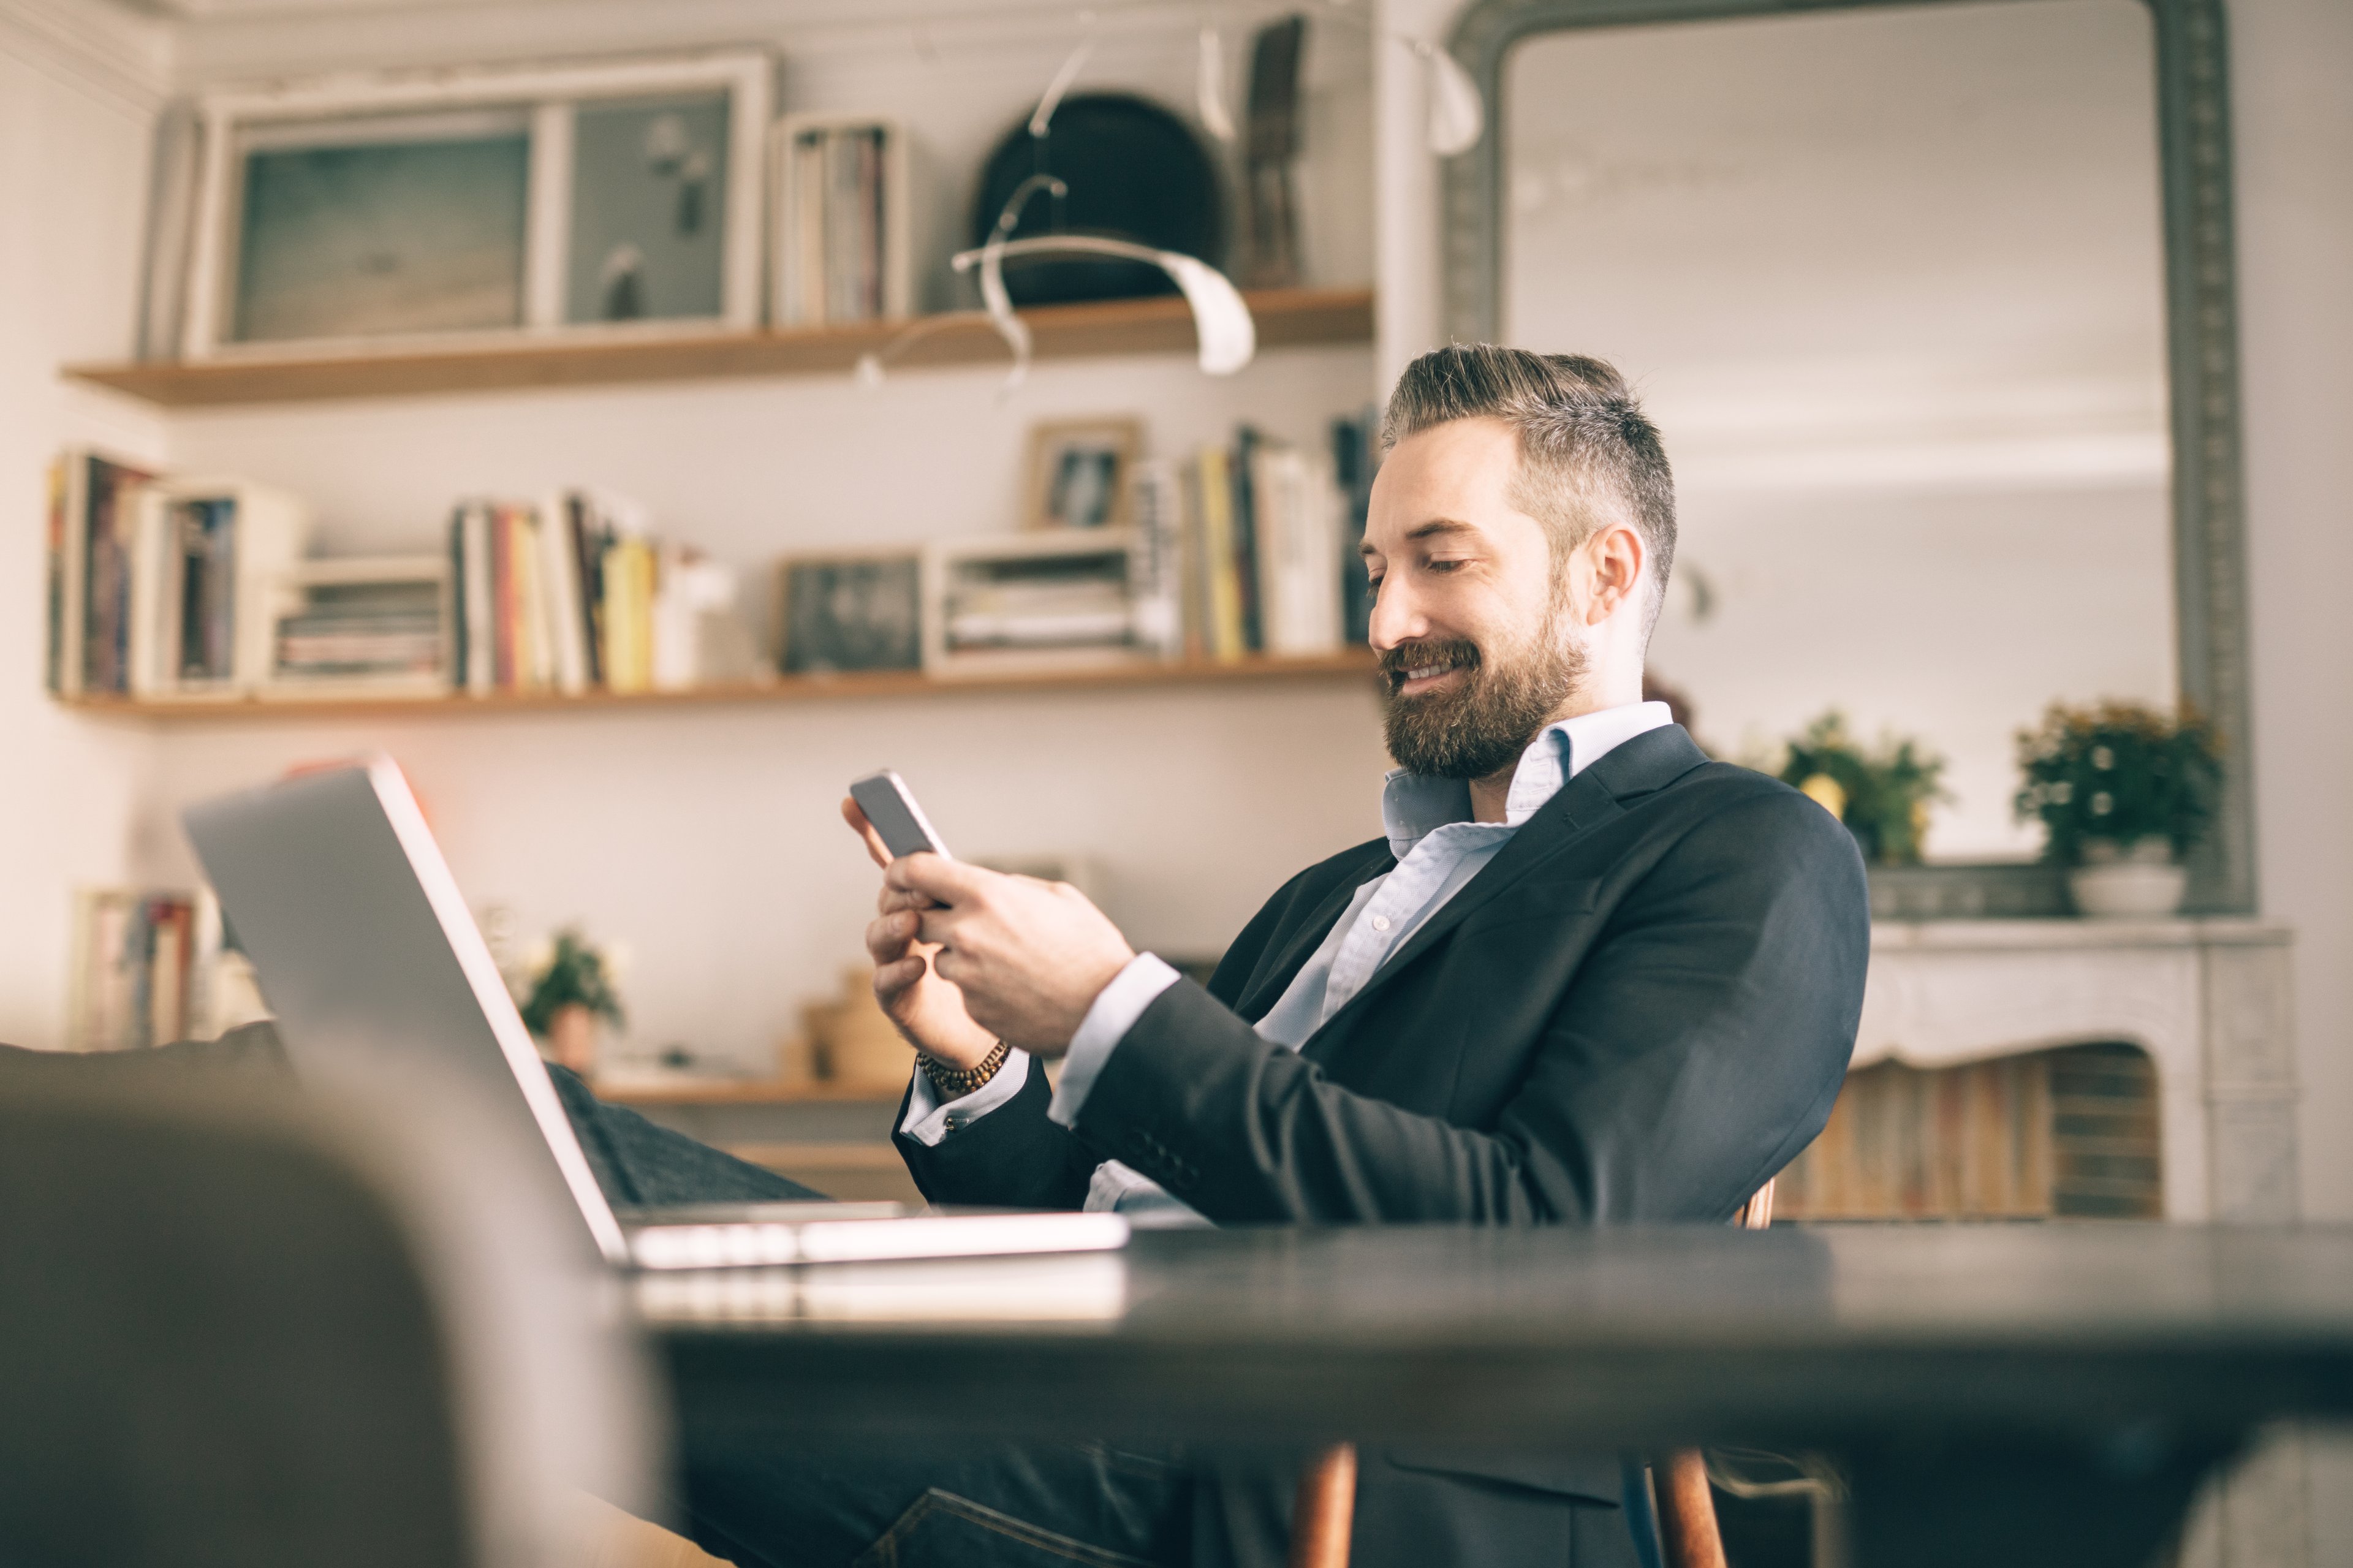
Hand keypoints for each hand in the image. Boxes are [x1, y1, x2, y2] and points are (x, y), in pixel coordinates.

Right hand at [842, 798, 996, 1069]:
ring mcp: (896, 963)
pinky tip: (919, 963)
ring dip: (892, 924)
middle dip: (898, 888)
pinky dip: (898, 970)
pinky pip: (885, 982)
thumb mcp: (994, 924)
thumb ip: (982, 896)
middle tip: (920, 888)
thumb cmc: (995, 971)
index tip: (854, 801)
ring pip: (878, 935)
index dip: (873, 832)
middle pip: (887, 896)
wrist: (995, 1028)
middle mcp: (904, 928)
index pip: (897, 865)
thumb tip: (984, 870)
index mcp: (926, 905)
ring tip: (914, 921)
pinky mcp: (899, 1001)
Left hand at [884, 853, 1136, 1057]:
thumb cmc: (1091, 948)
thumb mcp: (1058, 897)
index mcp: (987, 894)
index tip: (902, 875)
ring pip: (941, 957)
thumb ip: (1012, 886)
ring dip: (961, 955)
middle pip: (918, 917)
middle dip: (934, 917)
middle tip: (962, 921)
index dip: (903, 870)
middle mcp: (967, 931)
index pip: (917, 871)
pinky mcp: (972, 1007)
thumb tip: (990, 885)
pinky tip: (1016, 987)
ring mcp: (966, 974)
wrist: (1107, 1009)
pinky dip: (981, 987)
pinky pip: (963, 989)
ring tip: (1006, 960)